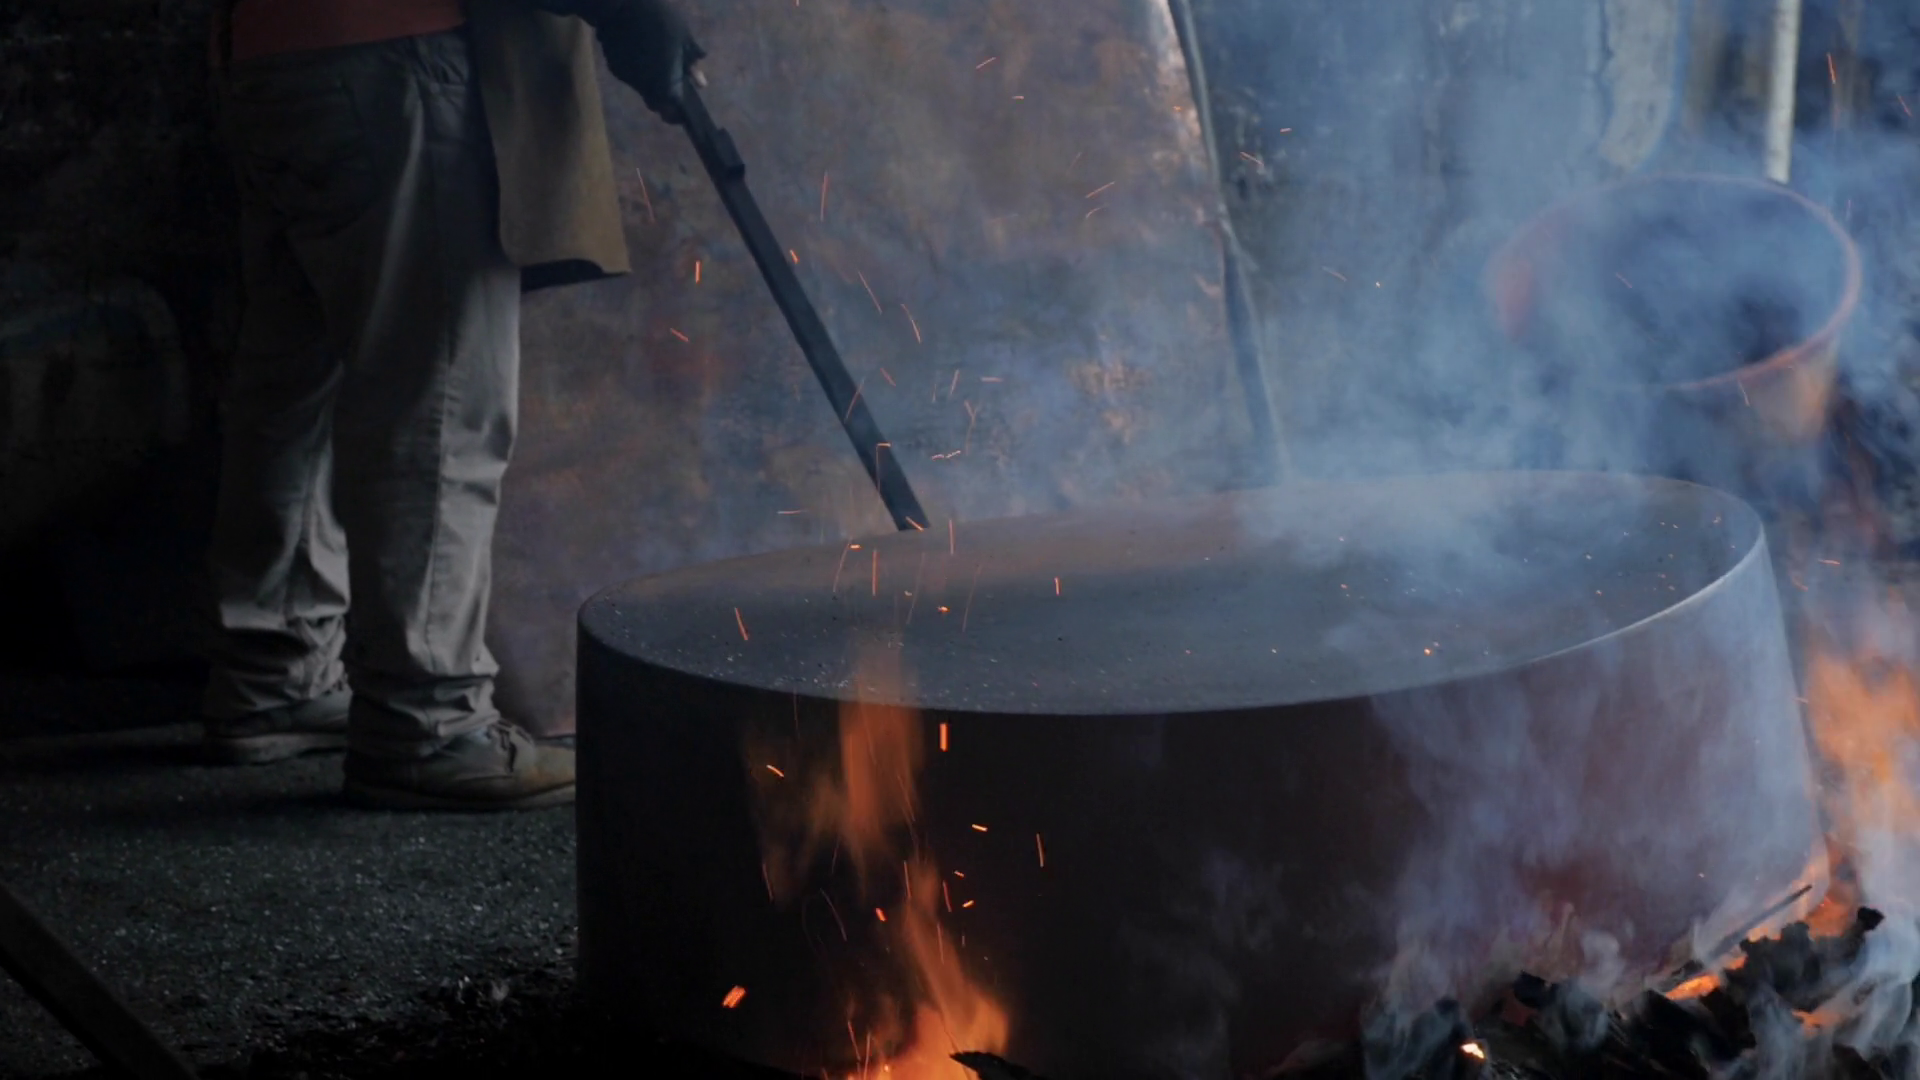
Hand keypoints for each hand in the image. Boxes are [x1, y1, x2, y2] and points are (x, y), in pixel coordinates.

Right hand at [597, 0, 704, 123]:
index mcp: (665, 84)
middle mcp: (645, 88)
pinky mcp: (614, 68)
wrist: (621, 7)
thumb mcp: (684, 38)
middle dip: (664, 99)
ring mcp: (627, 79)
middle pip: (655, 103)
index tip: (683, 112)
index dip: (677, 115)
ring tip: (657, 62)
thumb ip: (692, 63)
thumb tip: (701, 82)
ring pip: (642, 89)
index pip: (671, 112)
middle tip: (672, 85)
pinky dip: (637, 70)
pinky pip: (630, 76)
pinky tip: (640, 53)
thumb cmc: (659, 21)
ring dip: (651, 83)